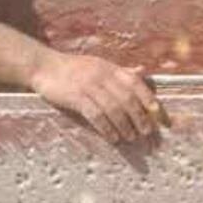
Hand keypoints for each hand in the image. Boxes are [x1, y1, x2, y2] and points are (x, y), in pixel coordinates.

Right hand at [30, 52, 167, 142]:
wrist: (45, 66)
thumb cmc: (74, 68)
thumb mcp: (99, 64)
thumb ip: (118, 71)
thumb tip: (141, 71)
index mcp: (110, 68)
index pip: (135, 82)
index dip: (148, 97)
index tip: (158, 112)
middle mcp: (103, 75)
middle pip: (127, 98)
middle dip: (140, 116)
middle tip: (147, 132)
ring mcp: (89, 86)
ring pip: (113, 108)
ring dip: (125, 125)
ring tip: (132, 137)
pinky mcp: (76, 97)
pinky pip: (96, 115)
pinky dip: (107, 128)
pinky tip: (113, 137)